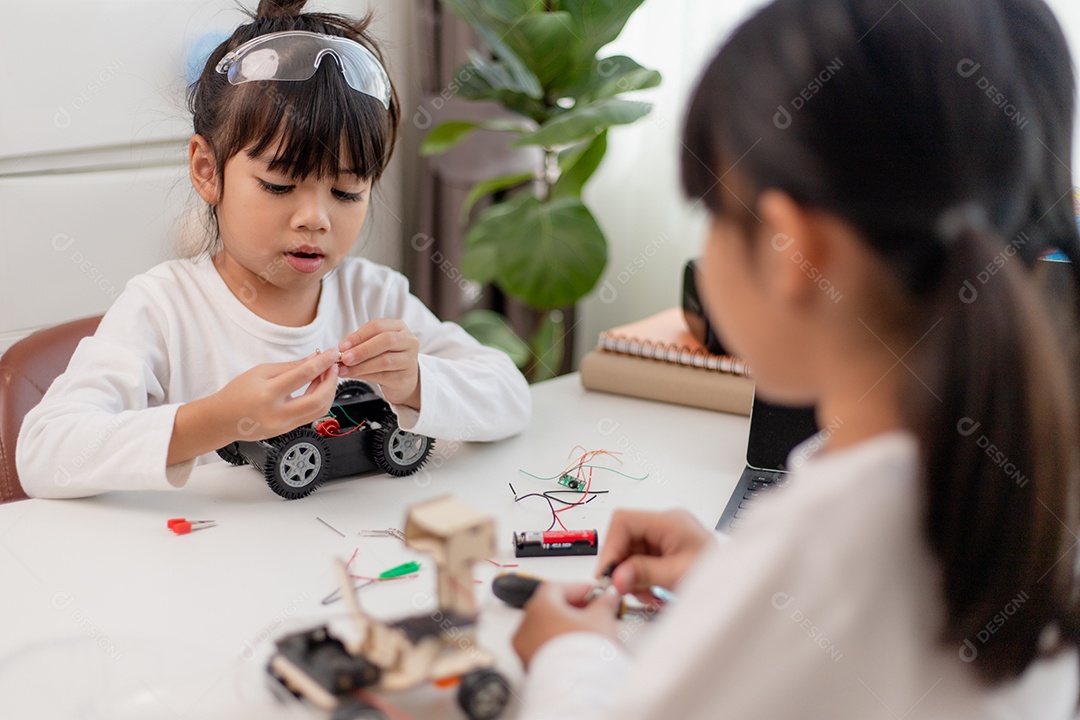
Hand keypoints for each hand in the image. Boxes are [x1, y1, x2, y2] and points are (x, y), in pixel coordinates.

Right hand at [215, 349, 339, 440]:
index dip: (323, 362)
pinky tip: (318, 388)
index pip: (304, 375)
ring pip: (320, 410)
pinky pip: (311, 415)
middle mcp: (278, 413)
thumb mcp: (261, 372)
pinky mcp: (288, 432)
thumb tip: (314, 359)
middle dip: (331, 381)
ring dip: (328, 391)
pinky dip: (319, 400)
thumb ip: (290, 366)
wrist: (223, 420)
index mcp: (268, 394)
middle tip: (333, 366)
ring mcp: (284, 426)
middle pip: (319, 400)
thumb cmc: (237, 393)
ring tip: (326, 376)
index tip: (332, 354)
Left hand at [338, 319, 420, 407]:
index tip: (343, 346)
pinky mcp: (404, 378)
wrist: (403, 379)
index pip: (377, 326)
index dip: (358, 335)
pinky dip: (364, 376)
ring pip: (384, 360)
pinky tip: (353, 375)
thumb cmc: (388, 357)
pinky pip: (382, 376)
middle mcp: (408, 341)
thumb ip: (361, 344)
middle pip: (385, 340)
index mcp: (399, 328)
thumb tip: (342, 350)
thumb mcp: (376, 345)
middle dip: (362, 350)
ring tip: (345, 369)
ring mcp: (409, 360)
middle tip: (345, 358)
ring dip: (360, 366)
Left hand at [512, 582, 621, 669]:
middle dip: (571, 608)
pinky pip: (543, 647)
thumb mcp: (601, 619)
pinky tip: (576, 649)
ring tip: (587, 632)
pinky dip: (557, 644)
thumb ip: (604, 602)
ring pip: (544, 628)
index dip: (577, 588)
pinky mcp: (529, 666)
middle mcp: (525, 626)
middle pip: (548, 607)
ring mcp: (524, 648)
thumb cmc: (583, 655)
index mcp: (539, 607)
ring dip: (564, 626)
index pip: (556, 586)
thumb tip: (607, 596)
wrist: (577, 690)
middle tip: (592, 611)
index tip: (592, 592)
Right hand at [599, 509, 713, 601]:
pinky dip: (640, 578)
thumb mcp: (677, 576)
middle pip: (625, 537)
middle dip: (621, 565)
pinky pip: (641, 560)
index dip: (611, 546)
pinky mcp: (666, 549)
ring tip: (646, 594)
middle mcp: (665, 524)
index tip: (607, 572)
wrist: (738, 581)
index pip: (624, 521)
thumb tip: (616, 576)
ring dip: (631, 575)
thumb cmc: (719, 574)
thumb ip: (644, 573)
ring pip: (630, 551)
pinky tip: (652, 591)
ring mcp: (665, 536)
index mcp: (670, 521)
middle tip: (623, 588)